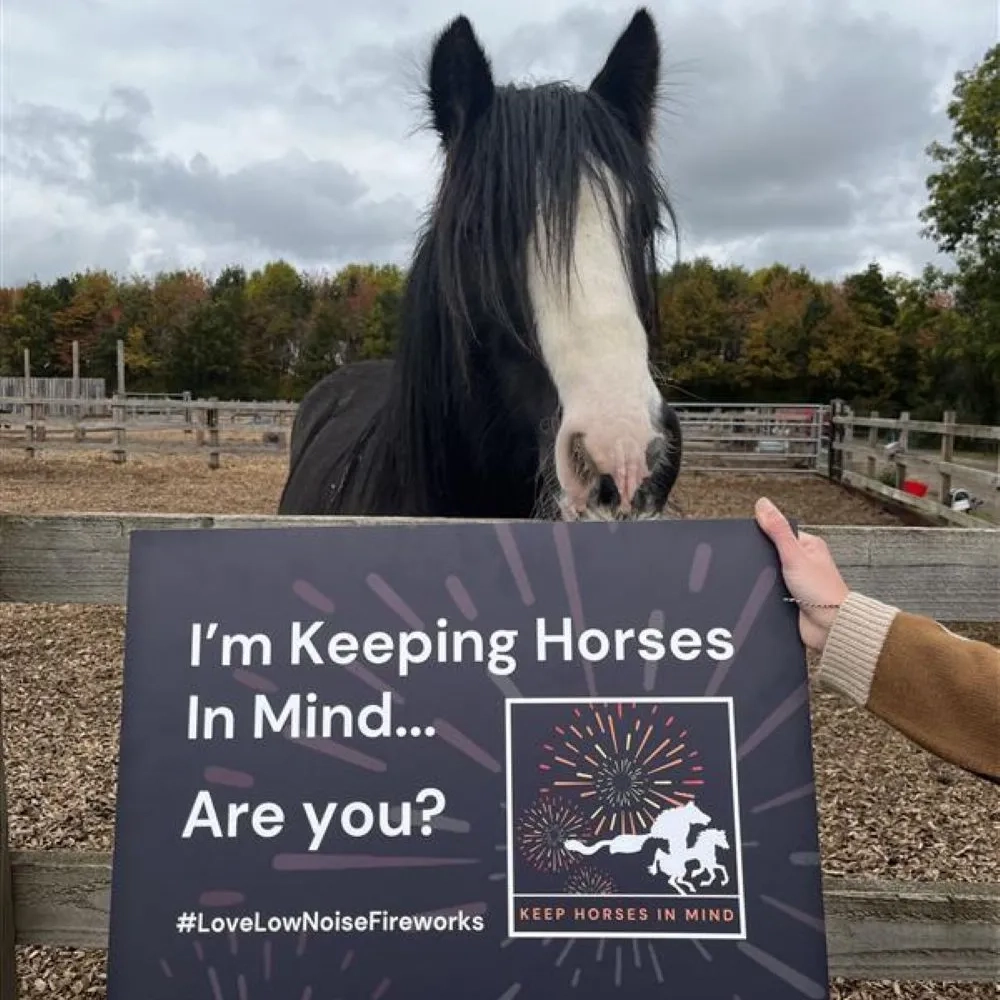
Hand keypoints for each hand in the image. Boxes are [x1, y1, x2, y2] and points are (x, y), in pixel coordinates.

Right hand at [754, 496, 848, 652]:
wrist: (830, 627)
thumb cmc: (823, 592)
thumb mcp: (794, 555)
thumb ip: (777, 530)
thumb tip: (763, 504)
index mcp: (809, 545)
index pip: (780, 531)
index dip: (764, 534)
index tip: (751, 536)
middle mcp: (805, 562)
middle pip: (773, 552)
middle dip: (763, 559)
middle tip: (757, 562)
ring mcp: (798, 580)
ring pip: (771, 573)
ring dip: (766, 578)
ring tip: (763, 580)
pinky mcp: (791, 598)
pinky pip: (771, 590)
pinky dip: (766, 592)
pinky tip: (764, 593)